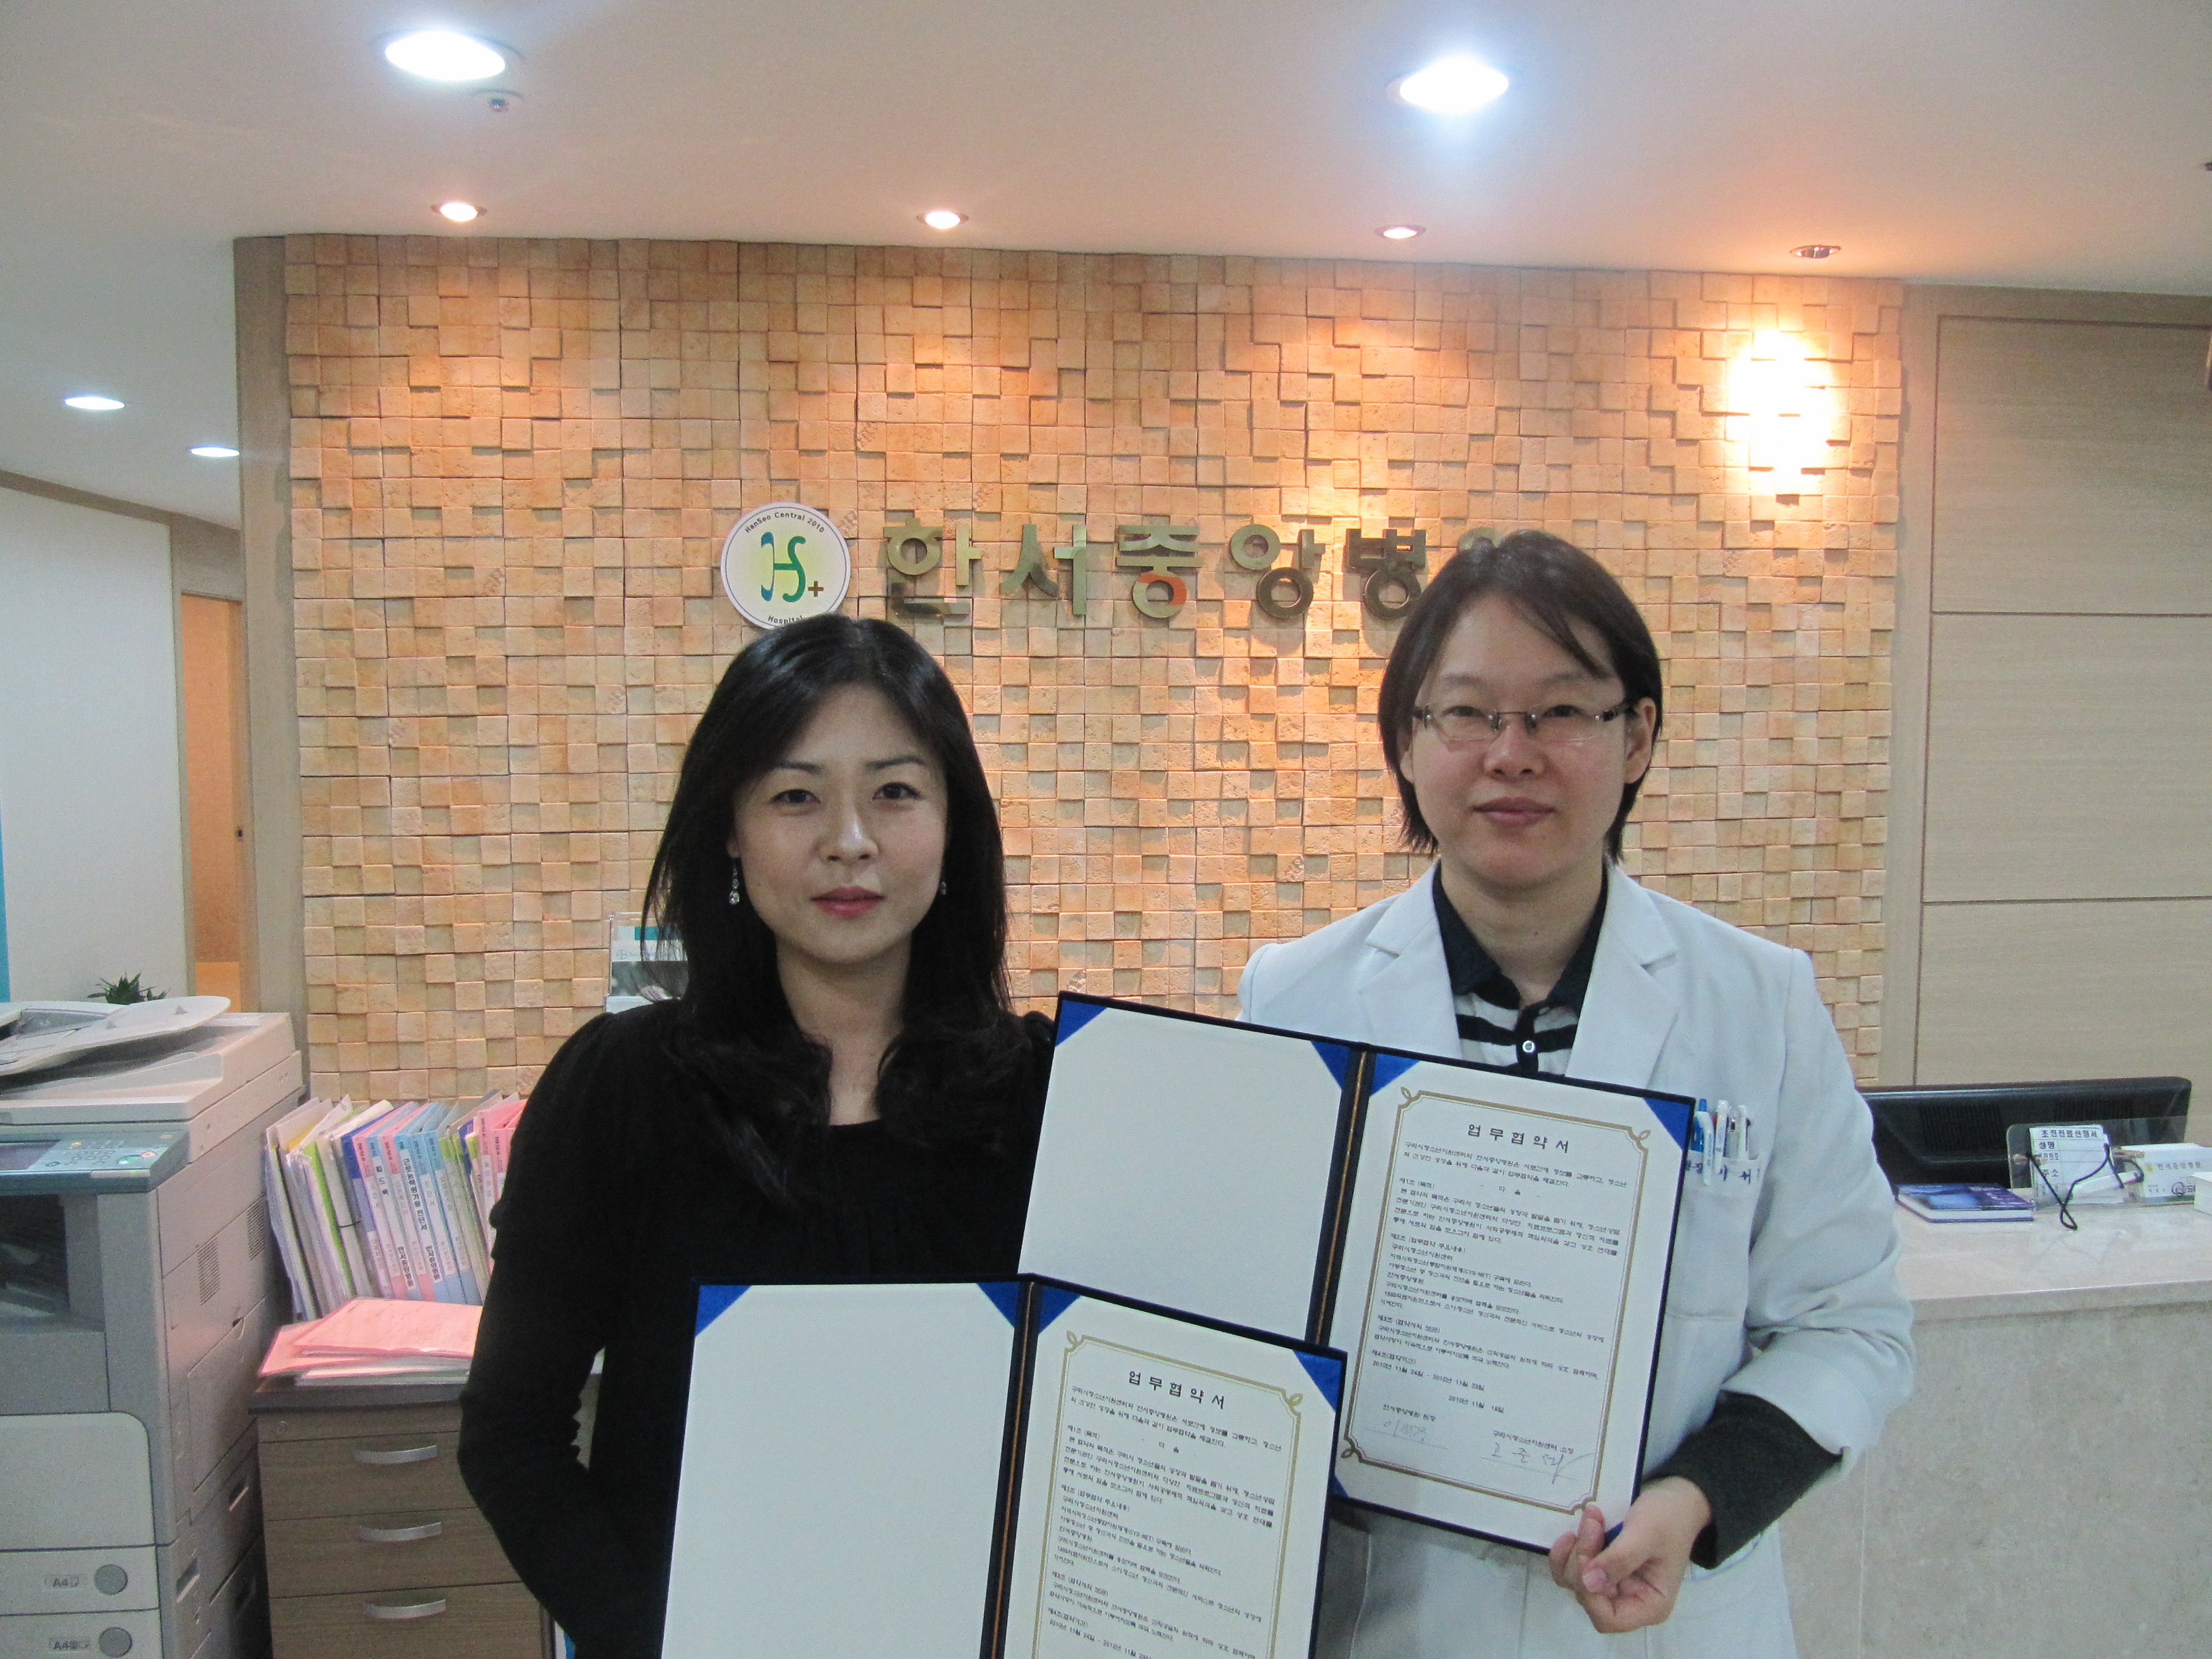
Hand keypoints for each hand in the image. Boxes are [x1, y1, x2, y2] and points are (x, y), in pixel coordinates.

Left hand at [1545, 1477, 1710, 1633]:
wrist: (1674, 1499)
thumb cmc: (1668, 1518)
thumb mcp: (1647, 1534)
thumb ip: (1620, 1559)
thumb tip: (1589, 1583)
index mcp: (1649, 1605)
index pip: (1608, 1619)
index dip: (1589, 1593)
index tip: (1589, 1556)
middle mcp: (1628, 1601)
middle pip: (1587, 1596)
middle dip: (1582, 1559)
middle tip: (1592, 1523)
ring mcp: (1613, 1585)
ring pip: (1575, 1581)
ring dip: (1574, 1551)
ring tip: (1591, 1519)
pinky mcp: (1601, 1568)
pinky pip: (1573, 1568)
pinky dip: (1569, 1550)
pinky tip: (1576, 1530)